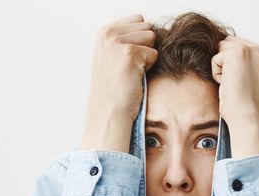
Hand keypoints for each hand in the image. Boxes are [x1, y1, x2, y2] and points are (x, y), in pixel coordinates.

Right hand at [81, 13, 157, 152]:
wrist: (109, 112)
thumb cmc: (114, 90)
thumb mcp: (112, 58)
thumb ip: (125, 39)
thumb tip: (149, 28)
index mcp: (104, 33)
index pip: (138, 20)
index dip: (140, 41)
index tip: (127, 60)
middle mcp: (108, 34)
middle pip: (147, 27)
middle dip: (145, 47)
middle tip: (130, 68)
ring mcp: (117, 42)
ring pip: (152, 38)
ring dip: (146, 57)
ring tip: (132, 73)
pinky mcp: (130, 53)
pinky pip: (154, 54)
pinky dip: (148, 68)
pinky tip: (134, 78)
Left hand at [211, 35, 258, 128]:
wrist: (248, 118)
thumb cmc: (252, 108)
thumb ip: (255, 68)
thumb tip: (246, 66)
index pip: (240, 47)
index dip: (234, 66)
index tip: (242, 83)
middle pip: (229, 44)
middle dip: (227, 63)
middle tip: (236, 84)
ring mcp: (250, 50)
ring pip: (222, 50)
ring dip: (222, 68)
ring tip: (233, 84)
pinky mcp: (236, 54)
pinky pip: (215, 59)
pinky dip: (217, 74)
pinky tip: (228, 85)